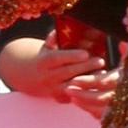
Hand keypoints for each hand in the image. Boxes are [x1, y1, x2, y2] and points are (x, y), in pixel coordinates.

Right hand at [0, 32, 114, 115]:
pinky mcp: (58, 98)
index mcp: (44, 61)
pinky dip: (84, 93)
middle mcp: (48, 76)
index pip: (58, 58)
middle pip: (67, 73)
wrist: (25, 77)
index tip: (86, 53)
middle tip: (101, 61)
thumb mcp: (45, 46)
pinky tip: (96, 87)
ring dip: (87, 82)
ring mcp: (52, 89)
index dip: (71, 56)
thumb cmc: (41, 58)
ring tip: (101, 75)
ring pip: (71, 88)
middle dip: (85, 67)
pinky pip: (72, 98)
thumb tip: (61, 29)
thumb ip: (53, 38)